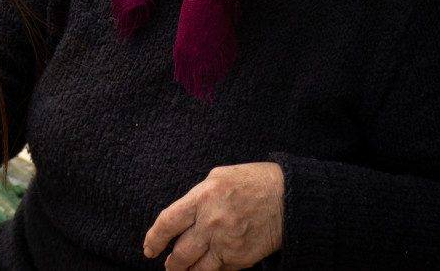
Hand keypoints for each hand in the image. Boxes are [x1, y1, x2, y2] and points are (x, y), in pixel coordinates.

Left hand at [142, 162, 283, 270]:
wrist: (290, 198)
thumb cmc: (254, 182)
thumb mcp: (219, 178)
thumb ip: (197, 197)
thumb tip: (182, 217)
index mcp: (202, 197)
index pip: (167, 223)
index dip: (154, 239)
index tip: (149, 249)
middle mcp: (211, 222)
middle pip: (180, 252)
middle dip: (172, 263)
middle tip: (168, 265)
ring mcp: (226, 243)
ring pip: (198, 268)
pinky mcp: (241, 258)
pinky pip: (220, 270)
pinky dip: (213, 270)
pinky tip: (210, 267)